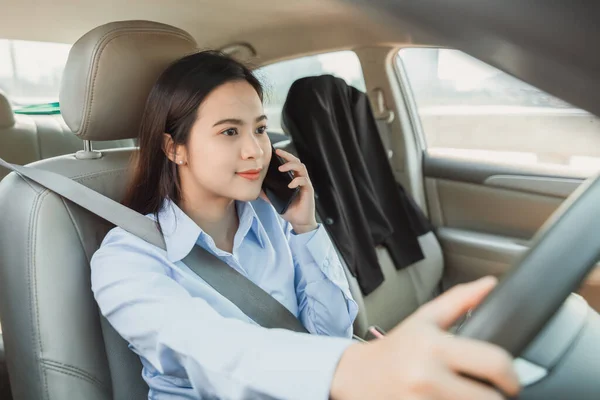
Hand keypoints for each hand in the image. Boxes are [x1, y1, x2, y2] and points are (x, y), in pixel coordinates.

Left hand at [262, 149, 316, 233]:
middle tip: (278, 153)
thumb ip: (268, 193)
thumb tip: (256, 188)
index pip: (290, 163)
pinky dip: (297, 181)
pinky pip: (304, 181)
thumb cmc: (290, 210)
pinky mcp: (308, 191)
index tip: (275, 152)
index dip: (284, 156)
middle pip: (297, 161)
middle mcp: (300, 179)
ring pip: (302, 168)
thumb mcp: (275, 200)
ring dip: (291, 166)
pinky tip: (290, 185)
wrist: (299, 222)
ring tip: (282, 168)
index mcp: (293, 179)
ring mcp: (305, 185)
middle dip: (288, 155)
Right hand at [330, 277, 520, 399]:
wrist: (355, 377)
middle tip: (487, 391)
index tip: (510, 381)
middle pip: (491, 399)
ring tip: (464, 394)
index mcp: (434, 346)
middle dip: (494, 396)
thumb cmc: (394, 350)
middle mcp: (427, 376)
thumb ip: (459, 300)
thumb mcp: (424, 319)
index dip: (512, 377)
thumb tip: (489, 284)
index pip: (495, 364)